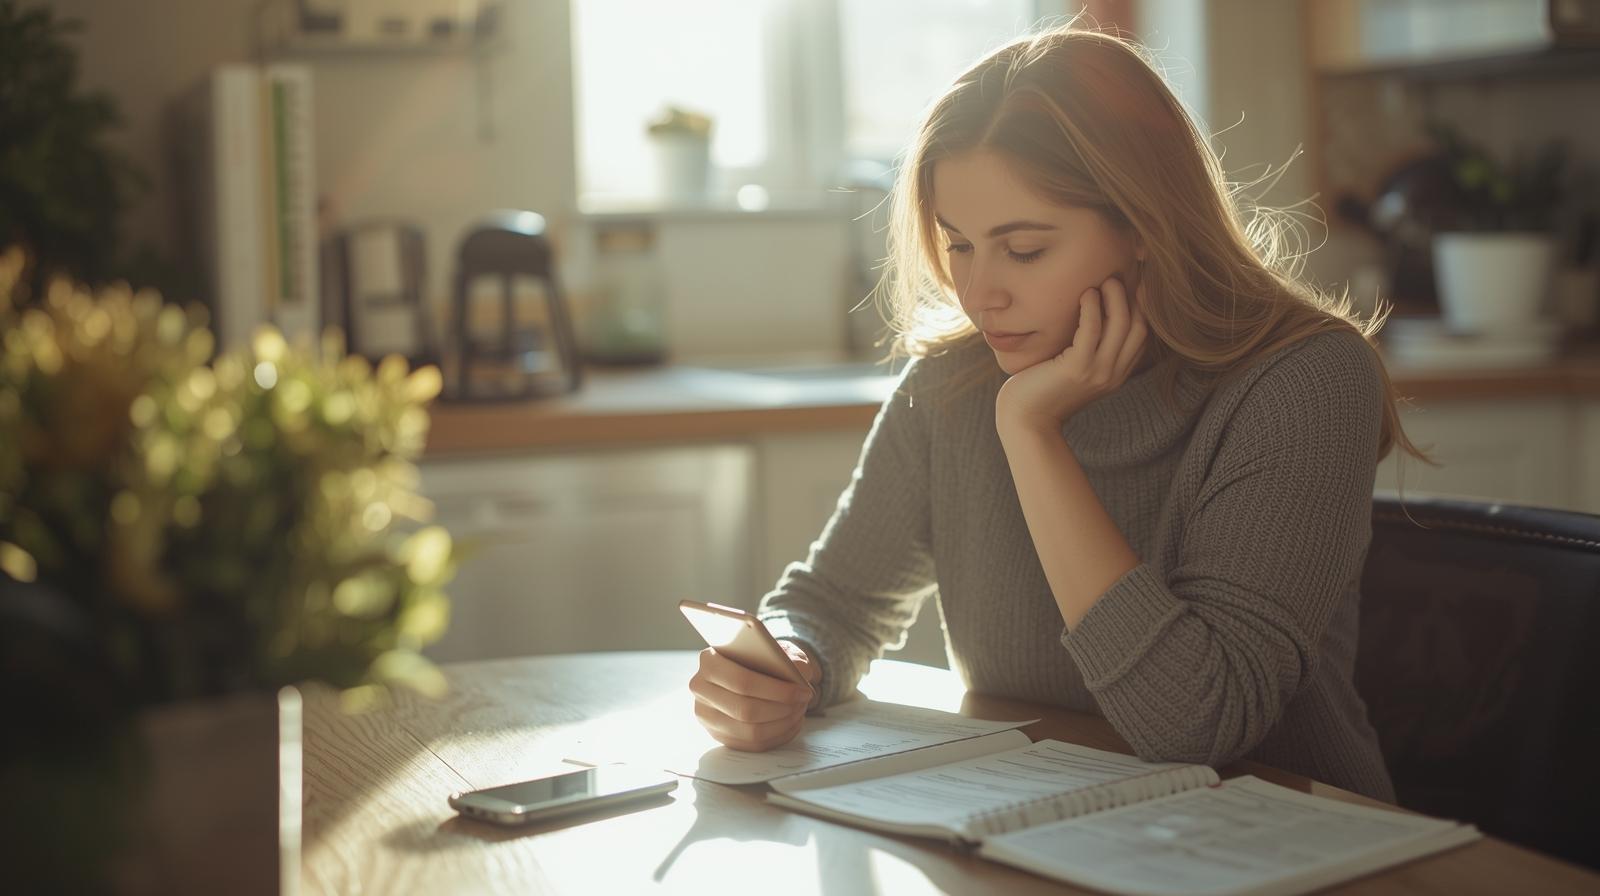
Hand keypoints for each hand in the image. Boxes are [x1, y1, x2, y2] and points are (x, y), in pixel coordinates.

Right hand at [689, 640, 819, 751]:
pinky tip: (791, 723)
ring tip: (799, 712)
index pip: (742, 681)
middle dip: (782, 709)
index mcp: (709, 661)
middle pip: (746, 710)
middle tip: (804, 702)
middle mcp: (700, 689)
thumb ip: (789, 657)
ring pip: (750, 731)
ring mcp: (706, 715)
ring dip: (782, 724)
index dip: (776, 690)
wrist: (747, 667)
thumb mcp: (776, 648)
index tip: (803, 690)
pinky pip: (750, 744)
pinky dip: (777, 736)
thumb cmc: (760, 657)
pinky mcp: (716, 734)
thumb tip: (800, 671)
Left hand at [995, 275, 1148, 433]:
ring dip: (1116, 297)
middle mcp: (1112, 375)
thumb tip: (1089, 315)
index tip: (1133, 285)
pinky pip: (1092, 330)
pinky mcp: (1077, 368)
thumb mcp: (1072, 368)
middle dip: (1133, 298)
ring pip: (1121, 325)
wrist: (1025, 420)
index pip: (1141, 336)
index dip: (1141, 308)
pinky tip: (1085, 294)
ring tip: (1105, 281)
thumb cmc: (1041, 390)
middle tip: (1118, 277)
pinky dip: (1092, 307)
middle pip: (1138, 327)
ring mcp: (1097, 373)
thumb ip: (1087, 349)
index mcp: (1115, 374)